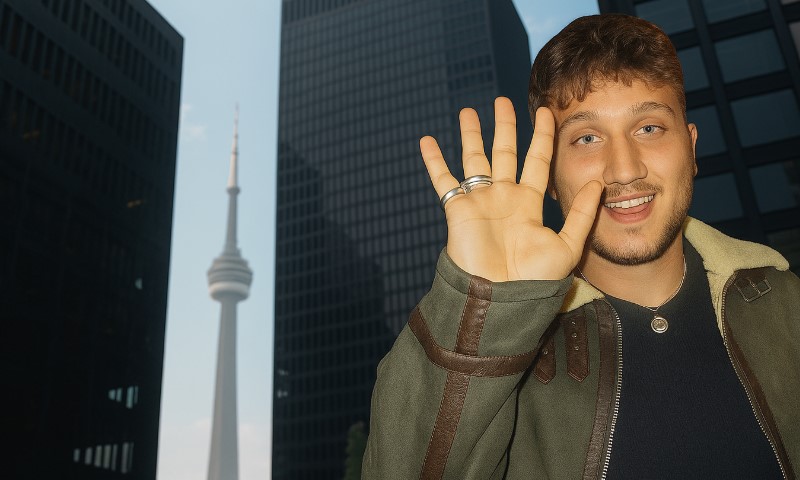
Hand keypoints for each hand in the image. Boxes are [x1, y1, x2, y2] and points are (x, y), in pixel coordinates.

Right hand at [421, 97, 601, 280]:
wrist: (501, 298)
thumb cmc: (535, 280)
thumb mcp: (568, 246)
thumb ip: (581, 214)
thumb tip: (598, 183)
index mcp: (529, 203)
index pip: (537, 160)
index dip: (541, 137)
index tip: (545, 112)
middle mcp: (503, 197)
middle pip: (504, 152)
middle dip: (504, 127)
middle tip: (502, 101)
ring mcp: (479, 202)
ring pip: (473, 159)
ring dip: (470, 135)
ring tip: (467, 111)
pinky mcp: (458, 209)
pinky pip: (444, 180)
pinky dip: (433, 161)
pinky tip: (426, 141)